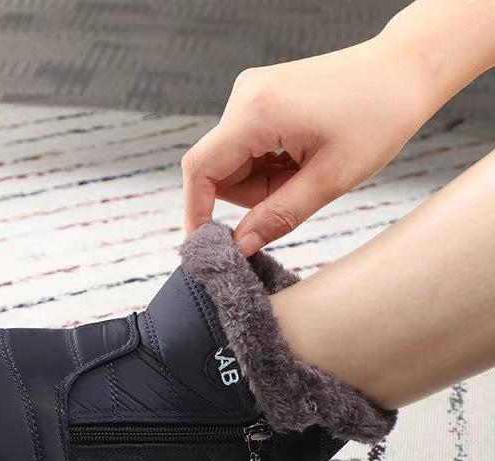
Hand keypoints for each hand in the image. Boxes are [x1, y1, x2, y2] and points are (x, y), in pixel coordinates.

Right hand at [181, 36, 432, 254]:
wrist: (407, 69)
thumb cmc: (379, 118)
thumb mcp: (330, 179)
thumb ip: (278, 216)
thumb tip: (240, 247)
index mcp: (256, 113)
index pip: (200, 170)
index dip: (196, 211)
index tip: (207, 245)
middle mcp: (244, 97)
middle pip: (218, 170)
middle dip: (250, 196)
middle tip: (298, 193)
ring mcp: (251, 94)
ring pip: (234, 162)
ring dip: (263, 181)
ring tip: (308, 171)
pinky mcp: (261, 97)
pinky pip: (248, 146)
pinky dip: (270, 164)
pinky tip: (303, 156)